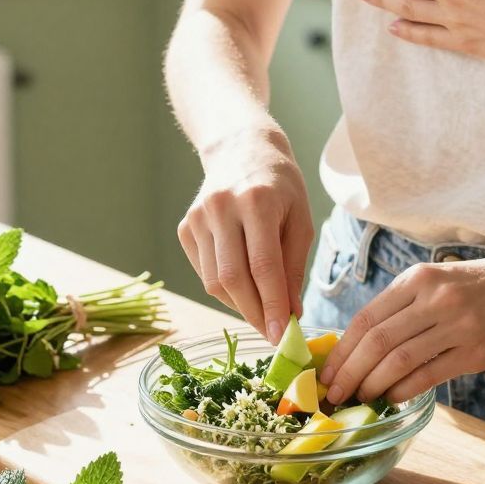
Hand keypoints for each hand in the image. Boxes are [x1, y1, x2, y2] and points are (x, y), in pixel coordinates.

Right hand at [177, 128, 313, 343]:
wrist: (241, 148)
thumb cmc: (280, 186)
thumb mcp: (300, 220)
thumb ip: (294, 268)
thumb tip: (291, 314)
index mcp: (257, 201)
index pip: (263, 266)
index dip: (271, 305)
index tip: (281, 335)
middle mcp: (222, 207)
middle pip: (232, 278)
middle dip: (253, 313)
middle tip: (270, 333)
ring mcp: (198, 217)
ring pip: (215, 280)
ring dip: (239, 304)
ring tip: (260, 307)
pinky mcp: (185, 227)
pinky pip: (204, 271)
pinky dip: (224, 288)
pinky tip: (242, 283)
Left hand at [317, 247, 484, 407]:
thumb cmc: (477, 286)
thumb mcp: (436, 280)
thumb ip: (402, 307)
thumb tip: (358, 348)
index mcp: (418, 279)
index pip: (366, 319)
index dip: (342, 351)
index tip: (326, 374)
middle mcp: (435, 299)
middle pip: (377, 342)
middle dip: (349, 373)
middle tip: (333, 395)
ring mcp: (457, 325)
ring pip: (399, 361)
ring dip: (372, 385)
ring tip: (359, 398)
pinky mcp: (476, 351)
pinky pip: (428, 375)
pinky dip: (403, 390)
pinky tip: (392, 397)